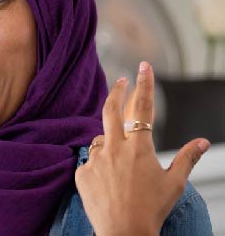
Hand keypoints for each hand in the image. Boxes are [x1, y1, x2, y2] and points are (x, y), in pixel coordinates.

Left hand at [75, 61, 209, 235]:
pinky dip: (100, 165)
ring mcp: (96, 159)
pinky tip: (108, 183)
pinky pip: (91, 160)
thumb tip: (202, 142)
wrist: (124, 234)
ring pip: (101, 139)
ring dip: (110, 143)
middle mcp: (115, 148)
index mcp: (139, 148)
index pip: (143, 109)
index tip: (143, 66)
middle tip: (120, 80)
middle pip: (111, 109)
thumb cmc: (151, 210)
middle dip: (117, 90)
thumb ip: (187, 159)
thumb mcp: (174, 184)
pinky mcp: (82, 172)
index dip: (144, 85)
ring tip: (122, 169)